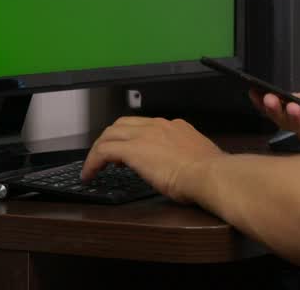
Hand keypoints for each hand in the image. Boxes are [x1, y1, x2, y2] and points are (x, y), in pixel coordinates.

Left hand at [80, 116, 223, 202]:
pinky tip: (90, 174)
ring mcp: (144, 135)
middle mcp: (158, 126)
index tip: (128, 152)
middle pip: (123, 124)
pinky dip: (92, 162)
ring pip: (110, 134)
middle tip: (107, 157)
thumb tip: (185, 167)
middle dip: (111, 138)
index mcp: (175, 127)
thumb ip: (187, 157)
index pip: (145, 125)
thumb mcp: (199, 158)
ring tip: (94, 166)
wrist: (208, 173)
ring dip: (99, 149)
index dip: (132, 137)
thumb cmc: (210, 172)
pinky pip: (103, 151)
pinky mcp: (132, 149)